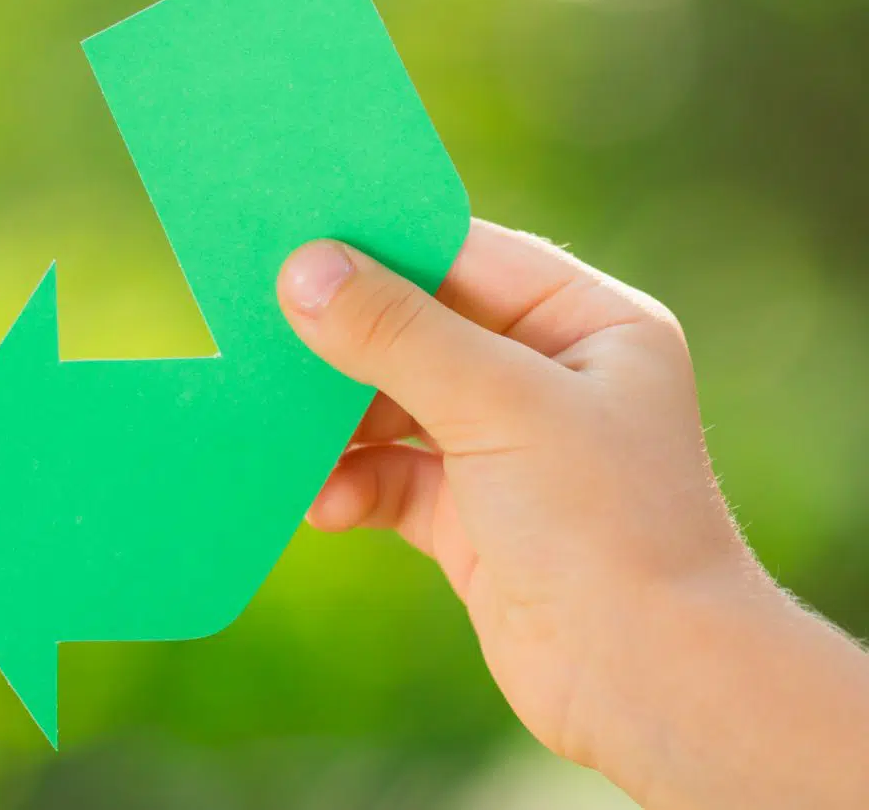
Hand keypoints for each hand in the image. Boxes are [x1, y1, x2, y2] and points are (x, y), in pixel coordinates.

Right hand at [278, 220, 868, 808]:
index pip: (467, 254)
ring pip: (395, 404)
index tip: (291, 229)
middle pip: (420, 327)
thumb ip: (395, 332)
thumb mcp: (498, 406)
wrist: (653, 687)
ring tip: (280, 427)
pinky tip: (323, 504)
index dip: (381, 240)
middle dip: (345, 338)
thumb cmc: (606, 526)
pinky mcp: (475, 517)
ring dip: (337, 420)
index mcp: (589, 324)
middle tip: (262, 326)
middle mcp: (552, 377)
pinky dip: (351, 485)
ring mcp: (511, 450)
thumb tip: (303, 267)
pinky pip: (391, 478)